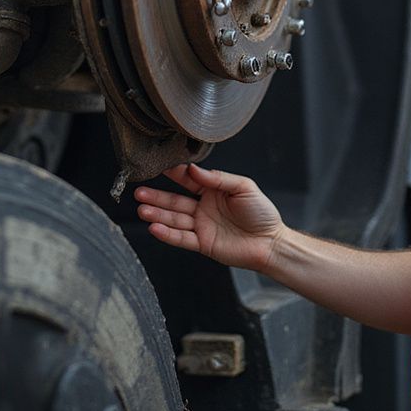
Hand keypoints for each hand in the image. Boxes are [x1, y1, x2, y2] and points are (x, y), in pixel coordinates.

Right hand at [134, 163, 285, 273]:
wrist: (270, 242)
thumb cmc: (262, 213)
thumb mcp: (243, 187)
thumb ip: (218, 178)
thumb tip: (194, 169)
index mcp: (213, 191)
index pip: (189, 180)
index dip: (175, 174)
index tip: (160, 166)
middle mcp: (204, 207)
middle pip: (175, 200)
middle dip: (157, 196)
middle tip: (139, 191)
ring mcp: (202, 226)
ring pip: (175, 219)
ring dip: (158, 214)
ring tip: (141, 209)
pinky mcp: (203, 243)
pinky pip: (182, 238)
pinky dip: (167, 233)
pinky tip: (154, 227)